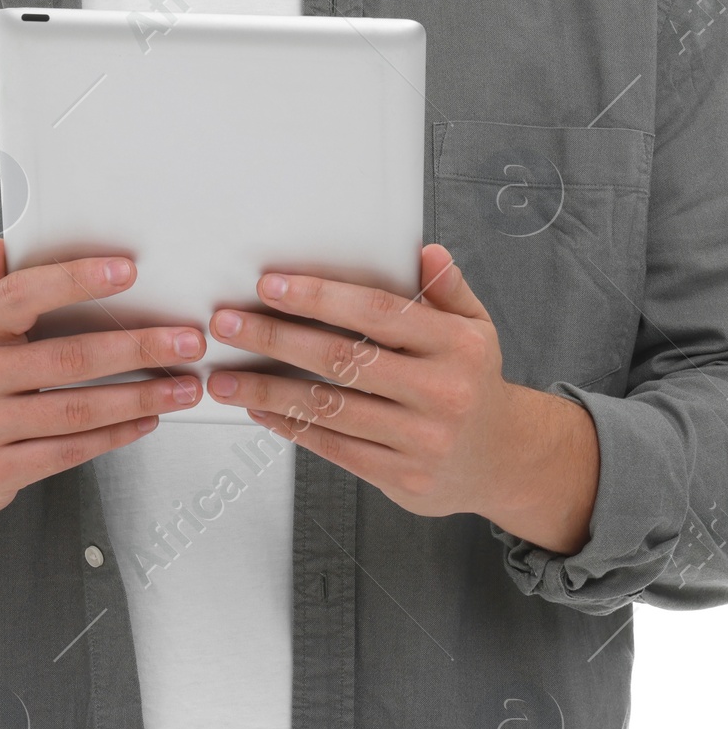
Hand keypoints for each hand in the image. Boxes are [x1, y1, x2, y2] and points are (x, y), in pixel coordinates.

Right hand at [0, 238, 202, 544]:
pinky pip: (70, 451)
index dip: (77, 280)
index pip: (25, 294)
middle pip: (69, 358)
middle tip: (188, 341)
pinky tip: (148, 420)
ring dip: (141, 398)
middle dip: (138, 348)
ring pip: (78, 411)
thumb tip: (4, 245)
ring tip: (184, 386)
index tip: (128, 271)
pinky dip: (116, 435)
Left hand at [201, 243, 600, 554]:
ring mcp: (421, 439)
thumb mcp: (476, 326)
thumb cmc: (474, 380)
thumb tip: (426, 251)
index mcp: (455, 344)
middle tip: (226, 324)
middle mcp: (440, 391)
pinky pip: (335, 448)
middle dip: (275, 339)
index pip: (377, 313)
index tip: (270, 286)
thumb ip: (447, 289)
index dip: (320, 297)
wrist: (503, 459)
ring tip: (223, 377)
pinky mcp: (402, 477)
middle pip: (342, 359)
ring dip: (268, 391)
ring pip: (329, 408)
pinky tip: (260, 409)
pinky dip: (292, 427)